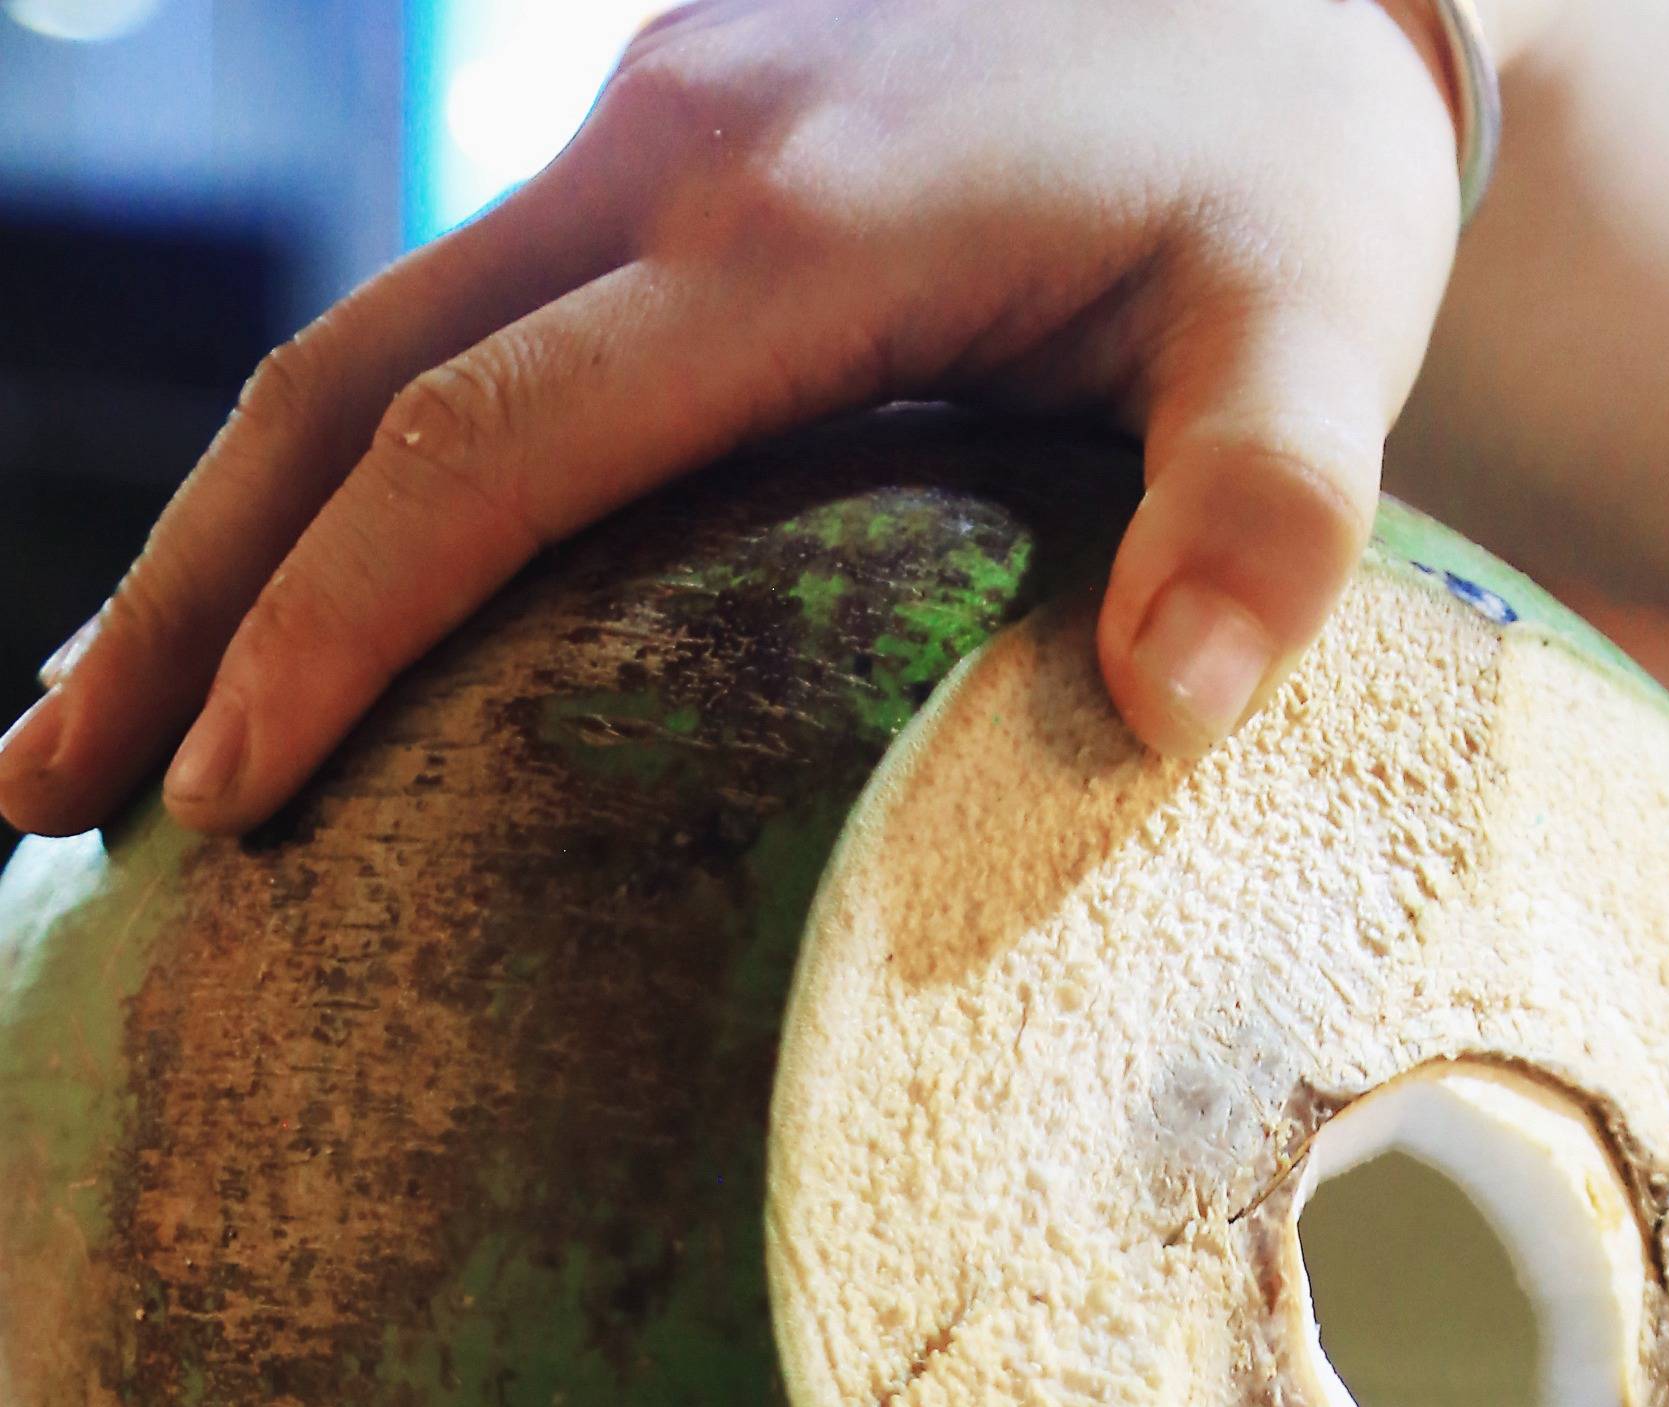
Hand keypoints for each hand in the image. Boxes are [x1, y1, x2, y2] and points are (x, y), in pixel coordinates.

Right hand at [0, 0, 1481, 843]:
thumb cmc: (1297, 158)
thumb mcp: (1328, 317)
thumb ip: (1272, 509)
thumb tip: (1174, 707)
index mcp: (785, 224)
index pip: (485, 450)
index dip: (341, 626)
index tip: (232, 794)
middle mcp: (660, 156)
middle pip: (336, 390)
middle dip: (181, 601)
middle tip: (47, 800)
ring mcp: (637, 131)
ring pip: (354, 348)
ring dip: (216, 541)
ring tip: (101, 736)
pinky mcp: (655, 144)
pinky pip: (442, 326)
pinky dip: (334, 476)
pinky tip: (290, 596)